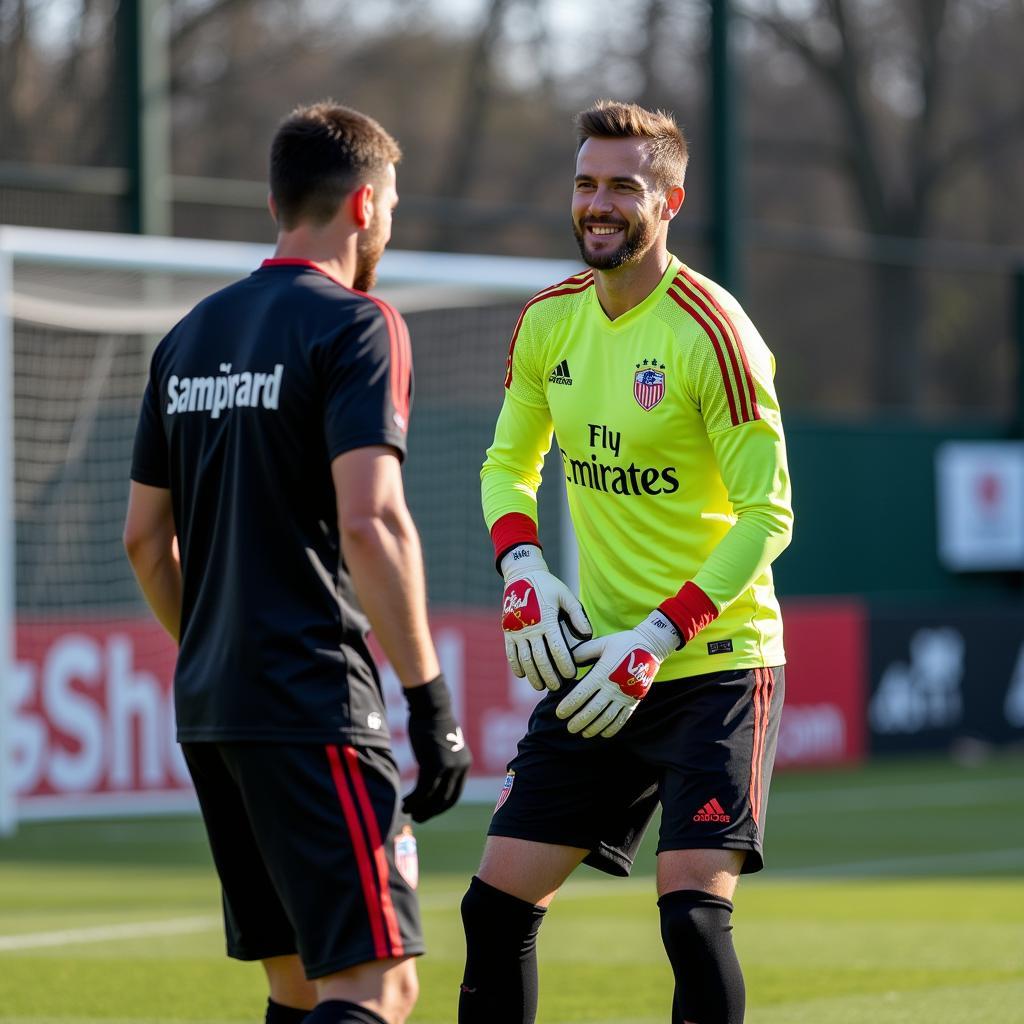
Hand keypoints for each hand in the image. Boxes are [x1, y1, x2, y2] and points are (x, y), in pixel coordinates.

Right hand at [402, 675, 471, 821]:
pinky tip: (404, 802)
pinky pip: (423, 790)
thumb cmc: (432, 722)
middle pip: (446, 800)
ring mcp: (448, 768)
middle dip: (430, 812)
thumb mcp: (441, 745)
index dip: (440, 806)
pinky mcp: (434, 765)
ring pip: (433, 798)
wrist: (430, 707)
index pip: (454, 794)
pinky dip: (414, 799)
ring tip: (407, 811)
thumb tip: (432, 774)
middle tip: (417, 818)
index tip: (428, 812)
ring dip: (420, 808)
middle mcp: (459, 768)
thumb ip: (441, 761)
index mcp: (464, 764)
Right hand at [500, 545, 591, 691]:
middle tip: (557, 688)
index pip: (556, 648)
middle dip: (549, 675)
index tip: (570, 676)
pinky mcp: (508, 631)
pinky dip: (516, 666)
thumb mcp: (566, 595)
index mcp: (546, 619)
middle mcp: (530, 627)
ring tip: (540, 686)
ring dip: (532, 675)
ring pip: (524, 659)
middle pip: (540, 659)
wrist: (521, 575)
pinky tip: (524, 675)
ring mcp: (516, 630)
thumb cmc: (548, 586)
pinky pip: (510, 653)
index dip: (564, 664)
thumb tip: (587, 635)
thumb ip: (578, 615)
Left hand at [555, 611, 680, 737]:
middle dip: (579, 721)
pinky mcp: (634, 701)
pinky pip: (622, 719)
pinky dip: (612, 728)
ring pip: (606, 718)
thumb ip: (582, 652)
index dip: (569, 705)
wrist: (651, 647)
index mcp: (602, 673)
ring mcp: (624, 696)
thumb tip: (565, 661)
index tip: (559, 714)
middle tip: (569, 728)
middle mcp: (612, 688)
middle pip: (592, 710)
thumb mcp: (601, 643)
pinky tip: (603, 733)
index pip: (581, 694)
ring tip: (583, 733)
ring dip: (594, 728)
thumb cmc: (623, 643)